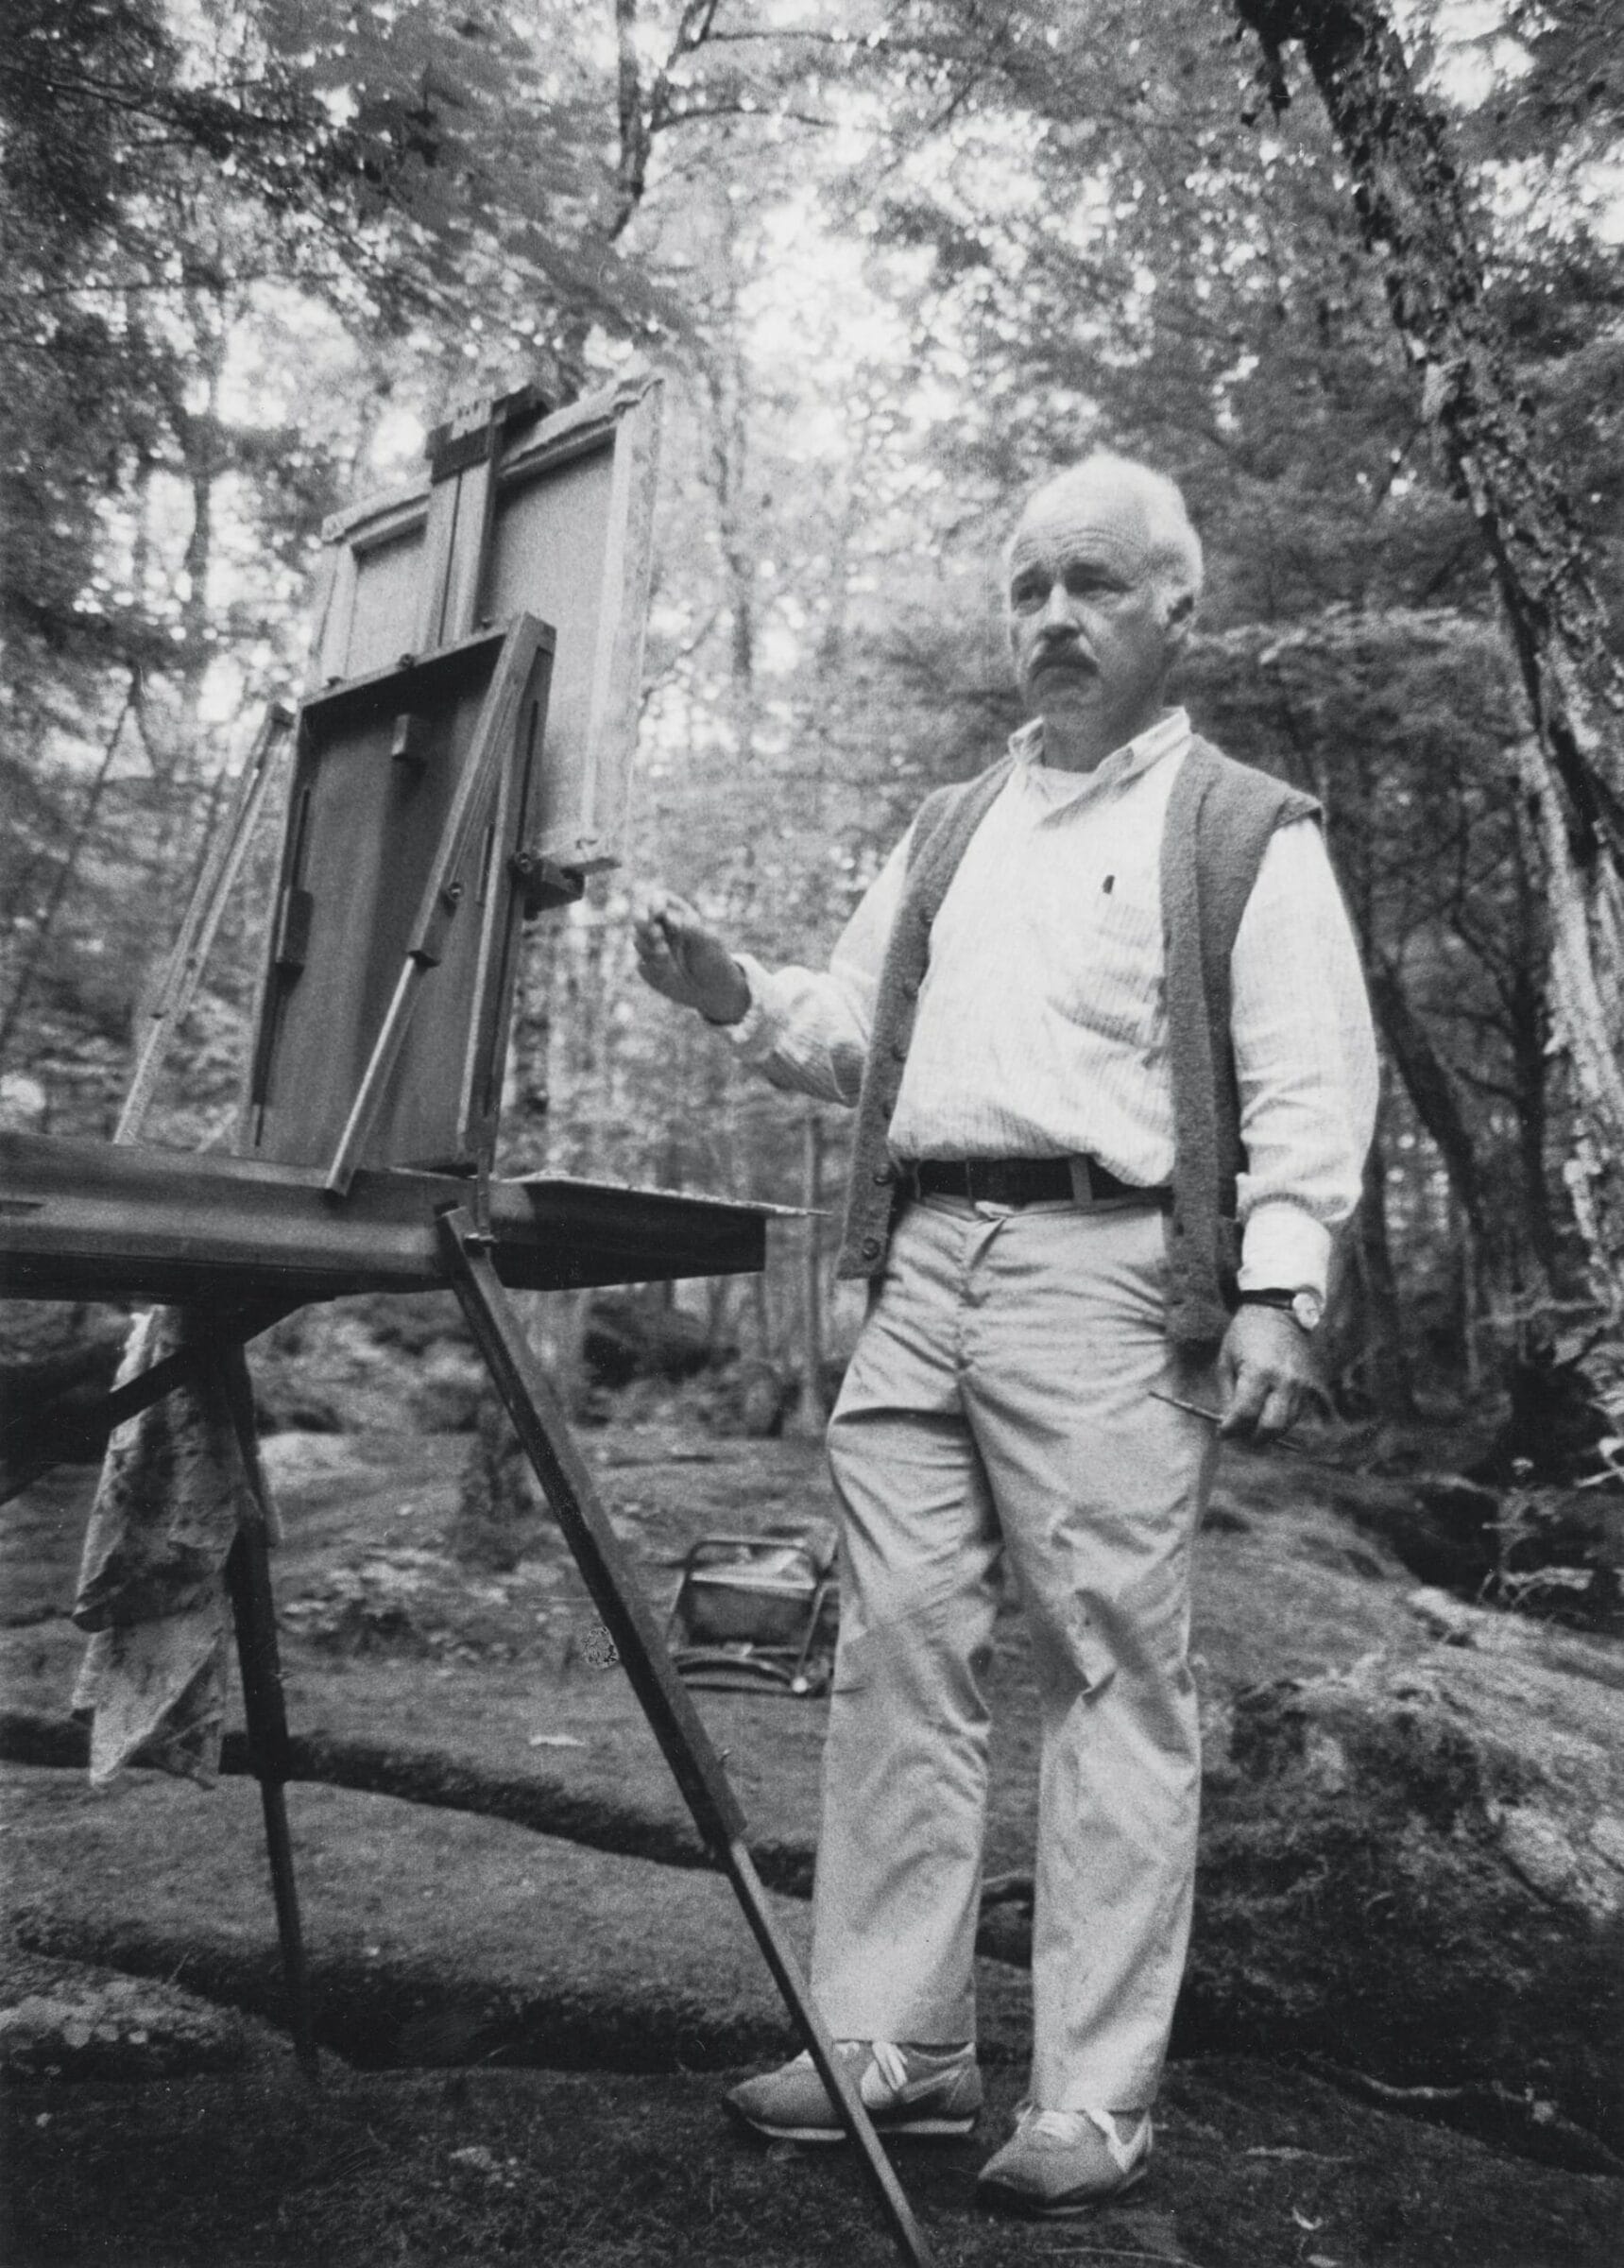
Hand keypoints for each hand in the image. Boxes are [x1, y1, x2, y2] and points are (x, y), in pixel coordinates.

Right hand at [631, 888, 749, 1023]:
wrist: (714, 991)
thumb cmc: (716, 961)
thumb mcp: (710, 943)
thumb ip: (692, 928)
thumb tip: (670, 919)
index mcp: (678, 916)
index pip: (658, 899)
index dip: (653, 902)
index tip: (657, 913)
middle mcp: (662, 929)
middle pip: (639, 915)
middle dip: (642, 923)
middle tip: (657, 935)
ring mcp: (653, 948)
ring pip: (637, 939)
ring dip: (649, 947)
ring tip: (667, 956)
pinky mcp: (649, 967)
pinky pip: (641, 963)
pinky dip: (652, 967)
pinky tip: (667, 972)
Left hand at [1216, 1304, 1322, 1443]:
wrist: (1278, 1314)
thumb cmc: (1244, 1336)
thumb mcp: (1226, 1361)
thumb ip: (1227, 1396)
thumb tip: (1228, 1426)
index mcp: (1259, 1371)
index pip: (1245, 1414)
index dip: (1231, 1429)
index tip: (1222, 1432)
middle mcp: (1285, 1380)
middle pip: (1270, 1427)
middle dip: (1251, 1437)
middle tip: (1238, 1433)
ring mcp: (1301, 1385)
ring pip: (1285, 1425)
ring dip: (1266, 1431)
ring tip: (1251, 1423)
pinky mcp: (1310, 1387)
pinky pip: (1295, 1415)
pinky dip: (1280, 1420)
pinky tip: (1267, 1412)